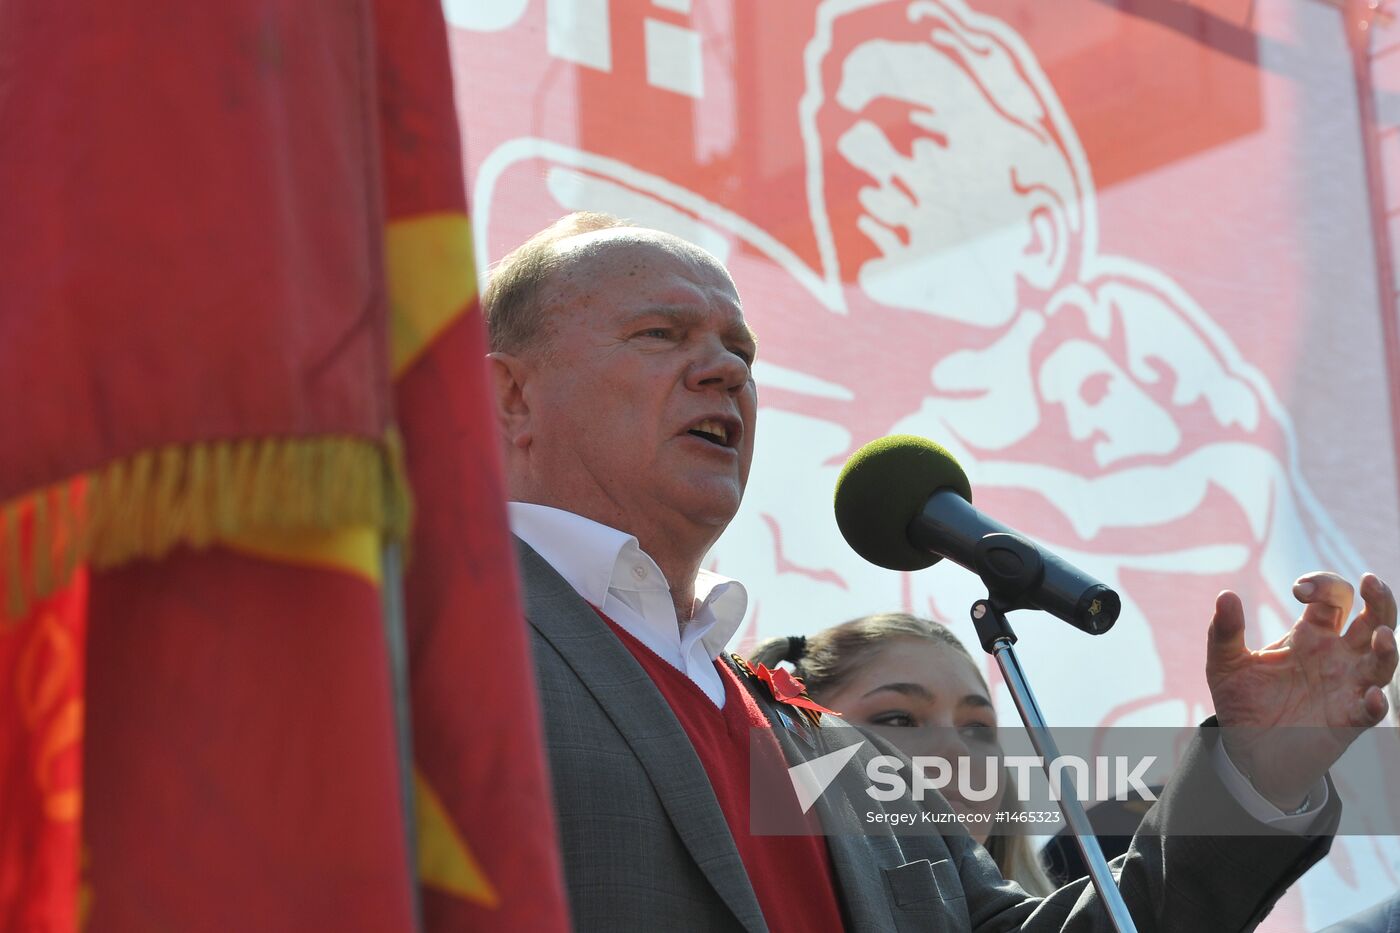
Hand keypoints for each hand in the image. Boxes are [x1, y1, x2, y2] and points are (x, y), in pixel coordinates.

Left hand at [1206, 572, 1397, 810]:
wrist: (1246, 750)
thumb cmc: (1242, 702)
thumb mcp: (1226, 663)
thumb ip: (1224, 632)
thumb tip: (1226, 595)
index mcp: (1311, 635)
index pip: (1333, 597)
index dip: (1322, 584)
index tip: (1297, 589)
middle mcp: (1337, 656)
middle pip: (1373, 619)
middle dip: (1379, 598)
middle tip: (1371, 581)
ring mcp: (1347, 686)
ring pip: (1382, 661)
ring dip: (1387, 647)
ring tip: (1380, 633)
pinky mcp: (1347, 721)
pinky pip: (1371, 710)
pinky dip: (1375, 702)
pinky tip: (1370, 696)